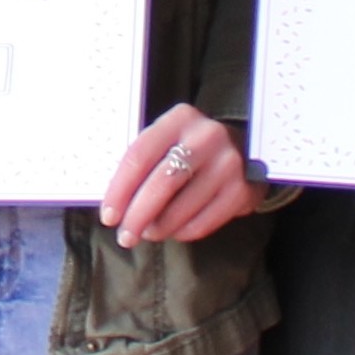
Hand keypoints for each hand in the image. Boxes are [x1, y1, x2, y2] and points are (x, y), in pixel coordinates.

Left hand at [99, 105, 253, 248]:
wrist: (245, 151)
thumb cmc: (190, 149)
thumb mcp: (167, 141)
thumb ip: (142, 164)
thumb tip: (113, 206)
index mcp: (180, 118)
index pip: (139, 156)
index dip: (119, 190)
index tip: (108, 216)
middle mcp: (207, 137)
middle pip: (162, 183)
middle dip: (137, 215)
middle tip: (125, 236)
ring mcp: (229, 164)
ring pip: (182, 208)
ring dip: (159, 228)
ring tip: (148, 233)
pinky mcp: (243, 190)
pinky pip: (204, 222)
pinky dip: (183, 232)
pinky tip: (174, 231)